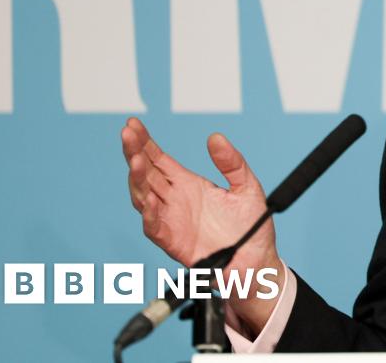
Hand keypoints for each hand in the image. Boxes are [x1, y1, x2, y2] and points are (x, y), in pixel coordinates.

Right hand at [121, 117, 282, 333]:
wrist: (258, 261)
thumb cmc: (251, 226)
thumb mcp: (246, 186)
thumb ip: (232, 163)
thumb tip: (216, 138)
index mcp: (187, 184)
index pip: (159, 159)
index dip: (145, 142)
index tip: (133, 124)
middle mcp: (174, 200)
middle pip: (146, 173)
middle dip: (134, 152)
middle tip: (128, 134)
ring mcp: (172, 220)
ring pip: (144, 197)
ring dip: (137, 179)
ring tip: (135, 159)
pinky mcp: (174, 242)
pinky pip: (155, 227)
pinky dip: (150, 213)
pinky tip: (149, 199)